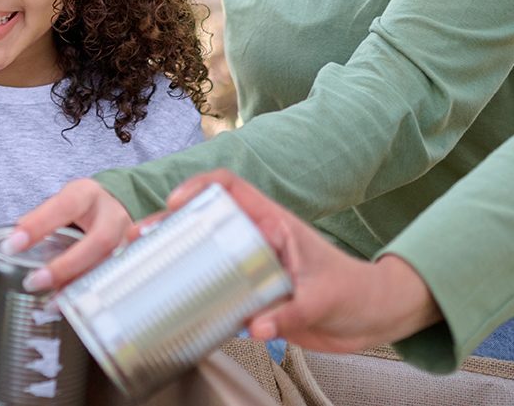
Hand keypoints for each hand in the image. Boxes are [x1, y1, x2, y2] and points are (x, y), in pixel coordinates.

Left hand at [5, 177, 144, 291]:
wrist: (117, 205)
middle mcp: (113, 215)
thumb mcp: (63, 201)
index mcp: (89, 194)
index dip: (40, 225)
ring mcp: (128, 240)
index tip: (13, 244)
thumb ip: (41, 218)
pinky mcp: (131, 260)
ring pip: (109, 265)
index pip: (65, 206)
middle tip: (34, 281)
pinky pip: (112, 280)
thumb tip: (13, 240)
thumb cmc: (85, 206)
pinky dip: (90, 294)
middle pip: (99, 240)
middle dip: (66, 265)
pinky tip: (70, 306)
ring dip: (79, 286)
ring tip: (51, 303)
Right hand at [165, 170, 442, 351]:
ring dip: (171, 257)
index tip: (174, 204)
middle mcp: (256, 240)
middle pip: (203, 219)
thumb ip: (290, 311)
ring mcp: (251, 267)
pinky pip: (215, 290)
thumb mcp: (323, 298)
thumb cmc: (355, 293)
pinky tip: (172, 304)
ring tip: (139, 267)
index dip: (199, 187)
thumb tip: (257, 327)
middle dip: (167, 225)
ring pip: (203, 254)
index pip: (230, 188)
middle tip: (139, 239)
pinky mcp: (252, 295)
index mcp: (273, 223)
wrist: (373, 318)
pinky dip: (191, 294)